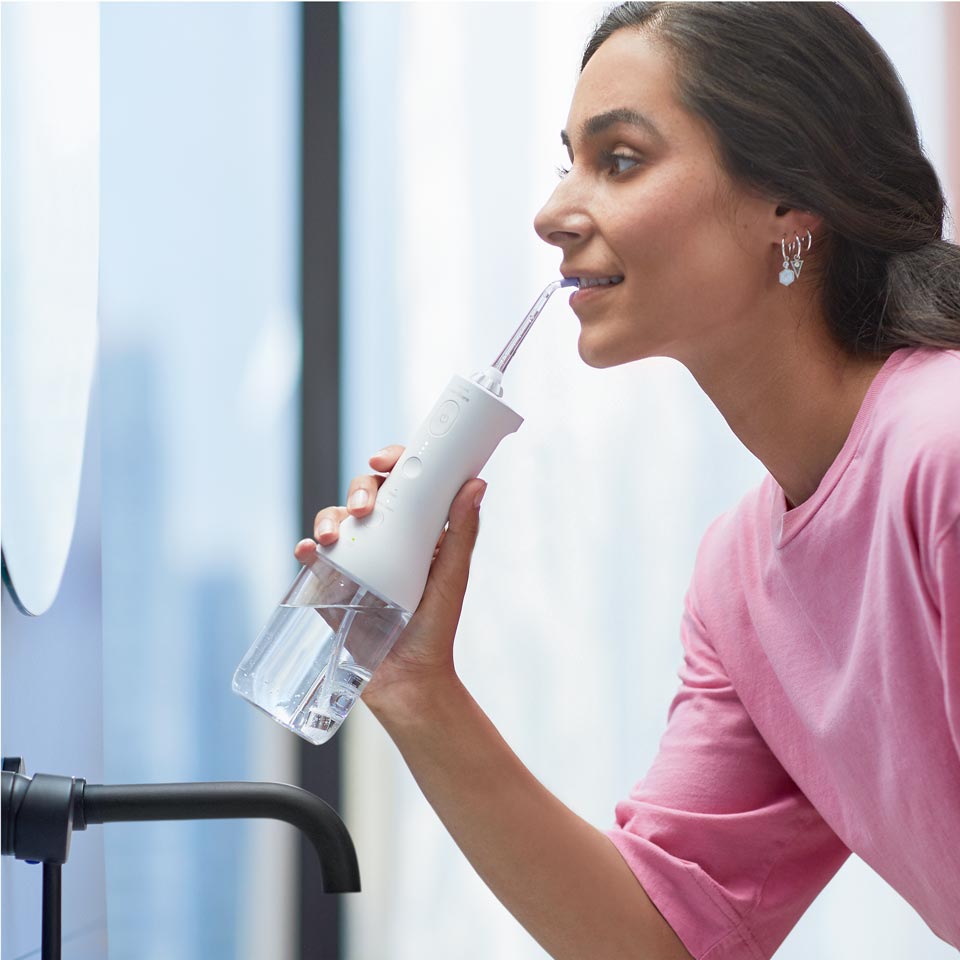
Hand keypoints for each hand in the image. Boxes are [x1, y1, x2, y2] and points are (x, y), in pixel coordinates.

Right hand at [294, 444, 486, 713]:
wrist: (408, 683)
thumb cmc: (436, 630)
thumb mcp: (451, 578)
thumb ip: (463, 533)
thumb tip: (476, 484)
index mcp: (417, 531)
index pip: (403, 484)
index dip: (392, 462)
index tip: (385, 461)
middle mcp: (385, 540)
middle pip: (365, 496)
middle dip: (359, 491)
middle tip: (364, 508)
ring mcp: (356, 561)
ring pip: (337, 521)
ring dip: (329, 518)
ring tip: (332, 537)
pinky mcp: (333, 585)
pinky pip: (314, 560)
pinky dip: (307, 549)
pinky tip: (309, 551)